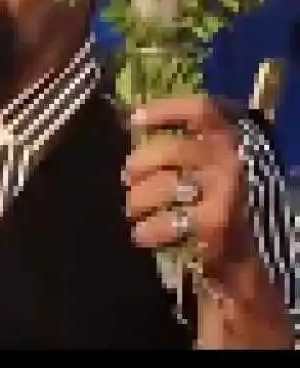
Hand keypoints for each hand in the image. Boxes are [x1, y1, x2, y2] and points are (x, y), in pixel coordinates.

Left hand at [122, 95, 252, 279]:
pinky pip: (170, 220)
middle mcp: (233, 160)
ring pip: (168, 185)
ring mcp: (228, 191)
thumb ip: (176, 144)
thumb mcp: (202, 165)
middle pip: (175, 149)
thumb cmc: (209, 201)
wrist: (240, 258)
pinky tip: (142, 234)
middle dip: (141, 163)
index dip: (166, 110)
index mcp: (231, 138)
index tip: (133, 119)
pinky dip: (149, 229)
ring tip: (132, 210)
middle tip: (127, 177)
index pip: (201, 110)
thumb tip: (128, 120)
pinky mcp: (218, 223)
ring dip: (140, 199)